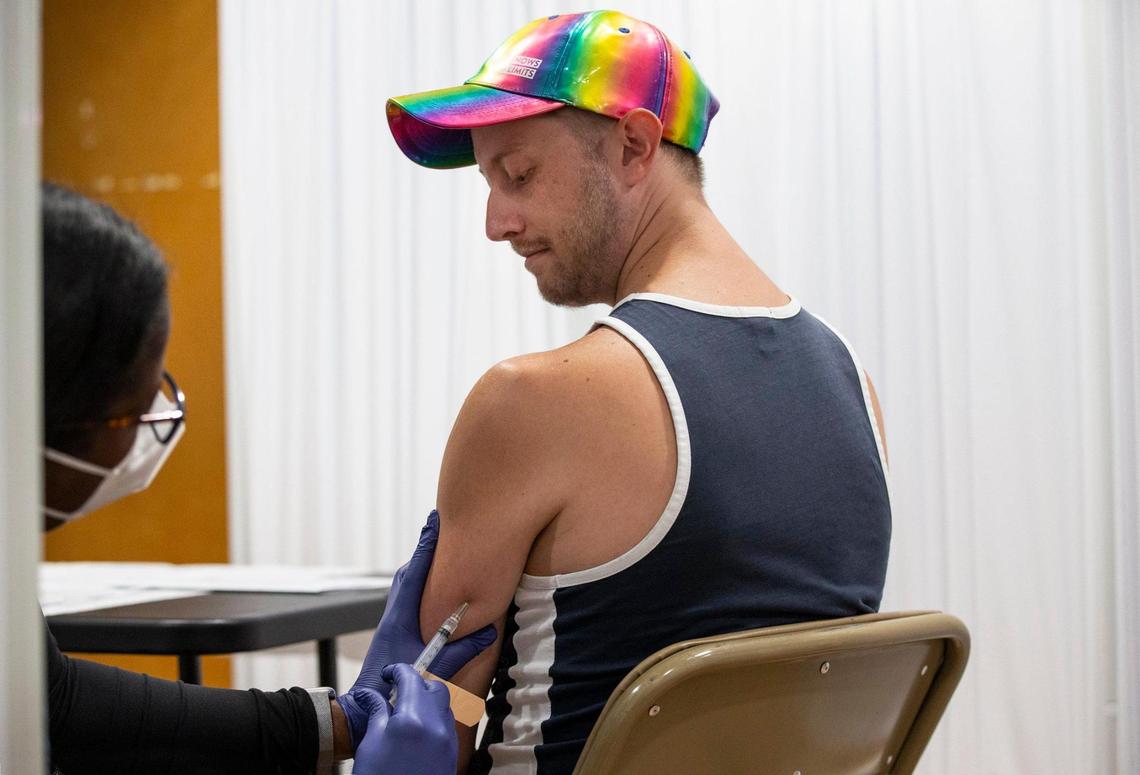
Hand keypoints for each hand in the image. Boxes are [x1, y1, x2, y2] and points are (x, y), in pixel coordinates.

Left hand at [338, 510, 495, 748]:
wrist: (364, 710)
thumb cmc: (393, 691)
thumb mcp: (430, 671)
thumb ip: (459, 652)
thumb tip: (488, 631)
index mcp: (400, 618)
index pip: (415, 573)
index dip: (426, 546)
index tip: (436, 520)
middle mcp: (394, 615)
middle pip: (410, 573)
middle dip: (426, 549)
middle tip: (440, 526)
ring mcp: (393, 623)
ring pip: (407, 585)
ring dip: (423, 566)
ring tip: (440, 550)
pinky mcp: (394, 632)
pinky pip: (408, 599)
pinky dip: (421, 584)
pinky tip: (433, 588)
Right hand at [350, 664, 457, 774]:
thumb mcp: (371, 744)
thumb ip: (376, 713)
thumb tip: (371, 695)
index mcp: (413, 718)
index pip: (411, 678)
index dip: (398, 671)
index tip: (388, 674)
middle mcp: (436, 725)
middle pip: (434, 687)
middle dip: (416, 684)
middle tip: (396, 692)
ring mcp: (447, 739)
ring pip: (443, 704)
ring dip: (427, 700)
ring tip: (404, 712)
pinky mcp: (451, 753)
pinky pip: (446, 724)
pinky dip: (434, 717)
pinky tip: (415, 729)